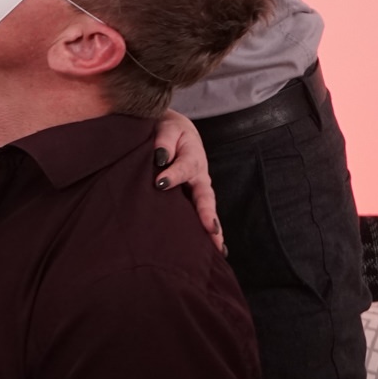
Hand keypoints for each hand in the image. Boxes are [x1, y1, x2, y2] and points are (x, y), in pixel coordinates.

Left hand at [152, 110, 223, 253]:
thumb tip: (159, 159)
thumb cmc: (168, 130)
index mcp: (192, 156)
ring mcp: (198, 188)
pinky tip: (211, 250)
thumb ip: (163, 141)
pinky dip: (206, 231)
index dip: (173, 175)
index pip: (183, 168)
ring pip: (207, 209)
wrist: (174, 130)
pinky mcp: (193, 197)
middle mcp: (199, 176)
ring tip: (217, 248)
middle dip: (208, 214)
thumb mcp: (166, 128)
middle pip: (206, 196)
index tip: (160, 183)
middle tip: (212, 230)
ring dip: (212, 228)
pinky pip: (200, 214)